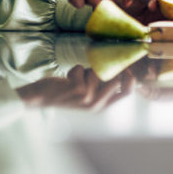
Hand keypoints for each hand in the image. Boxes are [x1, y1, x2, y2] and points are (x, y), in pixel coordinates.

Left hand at [15, 66, 136, 109]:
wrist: (41, 98)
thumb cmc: (65, 91)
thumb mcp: (87, 92)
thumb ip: (102, 84)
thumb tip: (119, 67)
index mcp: (102, 106)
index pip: (126, 93)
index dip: (130, 79)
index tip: (124, 67)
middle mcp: (96, 105)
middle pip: (115, 79)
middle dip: (103, 70)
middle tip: (89, 72)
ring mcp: (87, 99)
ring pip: (96, 72)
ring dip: (84, 70)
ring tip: (74, 79)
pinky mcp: (77, 90)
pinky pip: (81, 69)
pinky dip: (74, 70)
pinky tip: (66, 80)